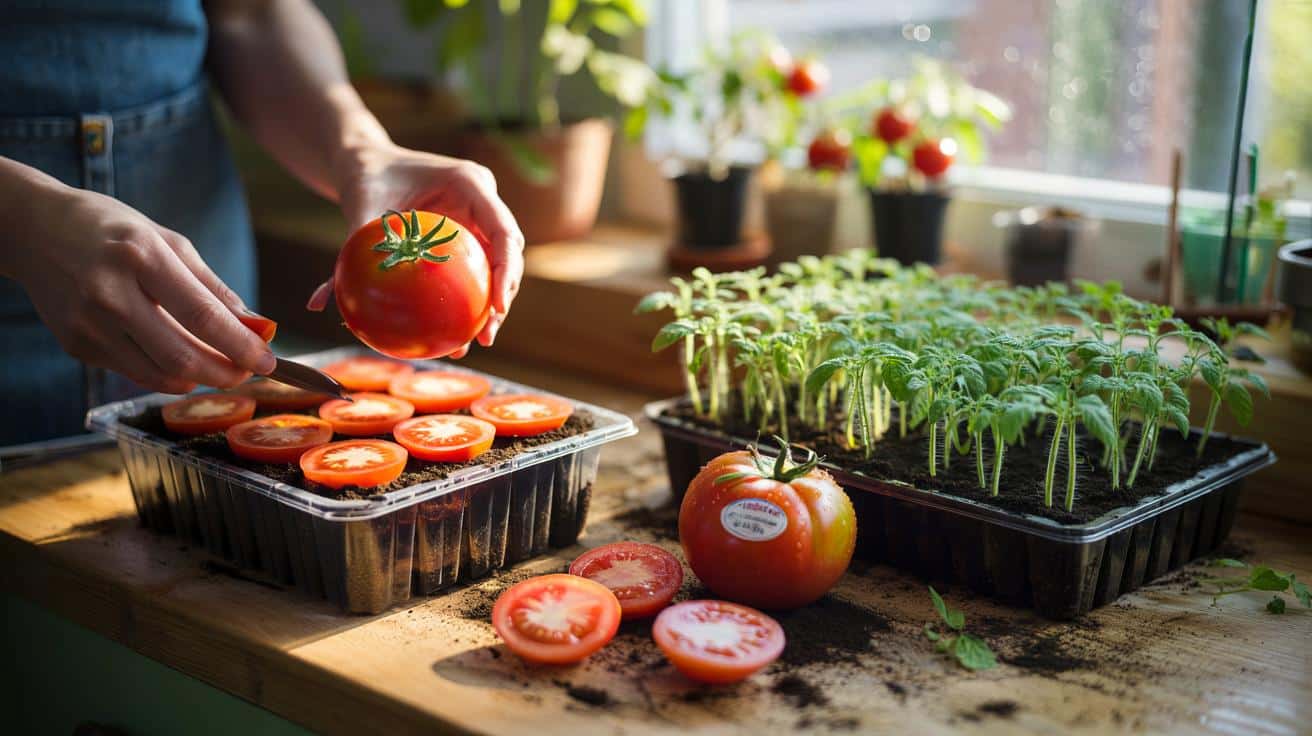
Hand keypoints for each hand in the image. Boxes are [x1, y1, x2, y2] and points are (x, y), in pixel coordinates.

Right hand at [8, 185, 276, 393]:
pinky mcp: (76, 346)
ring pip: (159, 374)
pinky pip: (135, 371)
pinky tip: (179, 357)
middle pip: (182, 355)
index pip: (203, 315)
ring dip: (199, 378)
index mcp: (140, 256)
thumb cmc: (112, 231)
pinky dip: (166, 372)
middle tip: (249, 372)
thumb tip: (257, 326)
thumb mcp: (168, 241)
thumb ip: (214, 287)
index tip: (270, 361)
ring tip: (221, 367)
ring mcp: (89, 324)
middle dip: (225, 373)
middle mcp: (110, 293)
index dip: (242, 345)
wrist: (34, 231)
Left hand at [307, 143, 525, 357]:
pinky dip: (469, 300)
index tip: (496, 307)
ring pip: (496, 267)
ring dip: (491, 306)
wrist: (367, 164)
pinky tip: (454, 335)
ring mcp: (477, 220)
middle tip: (485, 336)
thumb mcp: (360, 206)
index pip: (504, 231)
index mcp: (469, 183)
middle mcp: (481, 201)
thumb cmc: (365, 176)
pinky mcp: (466, 237)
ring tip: (474, 343)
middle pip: (507, 255)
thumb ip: (351, 248)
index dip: (507, 271)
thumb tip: (320, 304)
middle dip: (503, 298)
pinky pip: (475, 270)